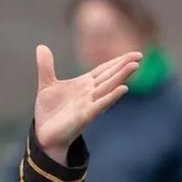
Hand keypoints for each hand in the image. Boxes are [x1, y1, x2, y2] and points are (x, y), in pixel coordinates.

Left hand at [33, 46, 140, 162]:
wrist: (44, 134)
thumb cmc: (50, 112)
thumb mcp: (47, 84)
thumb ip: (46, 66)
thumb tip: (41, 46)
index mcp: (83, 84)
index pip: (103, 70)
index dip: (117, 61)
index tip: (134, 55)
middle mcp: (90, 93)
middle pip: (109, 76)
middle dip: (123, 66)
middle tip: (139, 56)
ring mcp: (89, 104)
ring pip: (108, 88)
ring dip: (121, 77)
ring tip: (134, 66)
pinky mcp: (84, 116)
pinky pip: (100, 105)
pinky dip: (111, 97)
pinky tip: (122, 89)